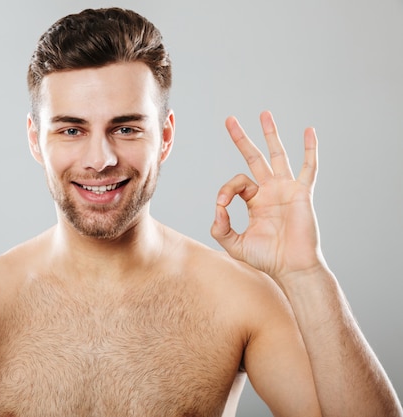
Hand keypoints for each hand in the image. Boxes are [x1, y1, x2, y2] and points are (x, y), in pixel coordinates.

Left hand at [211, 111, 325, 283]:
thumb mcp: (234, 243)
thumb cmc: (267, 258)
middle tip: (229, 120)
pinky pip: (308, 168)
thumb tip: (218, 207)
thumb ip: (220, 227)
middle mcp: (270, 191)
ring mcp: (286, 189)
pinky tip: (309, 131)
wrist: (291, 267)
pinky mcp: (302, 193)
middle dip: (242, 139)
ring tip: (264, 114)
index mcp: (255, 201)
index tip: (222, 205)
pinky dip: (310, 150)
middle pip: (254, 157)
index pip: (236, 183)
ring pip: (277, 155)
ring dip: (270, 134)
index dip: (226, 190)